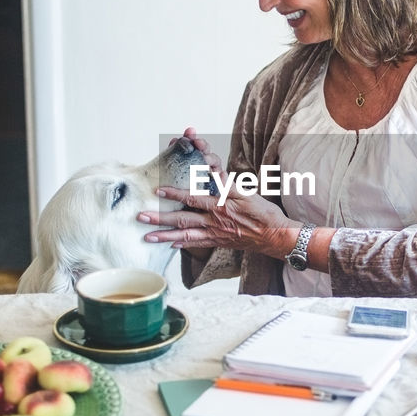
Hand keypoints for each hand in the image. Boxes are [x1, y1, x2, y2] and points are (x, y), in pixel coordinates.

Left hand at [138, 169, 297, 259]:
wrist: (276, 237)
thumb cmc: (264, 214)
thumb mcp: (248, 194)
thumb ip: (228, 184)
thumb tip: (213, 170)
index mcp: (220, 206)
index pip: (193, 198)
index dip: (174, 193)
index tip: (158, 190)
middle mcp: (214, 222)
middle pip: (182, 220)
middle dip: (160, 219)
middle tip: (141, 218)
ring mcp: (215, 234)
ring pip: (185, 235)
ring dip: (164, 237)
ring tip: (147, 237)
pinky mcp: (218, 242)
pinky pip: (197, 244)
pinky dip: (182, 245)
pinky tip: (170, 245)